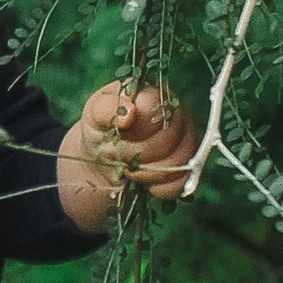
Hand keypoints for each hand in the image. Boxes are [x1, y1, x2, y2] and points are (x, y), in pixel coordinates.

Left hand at [60, 77, 200, 229]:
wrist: (103, 157)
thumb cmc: (101, 128)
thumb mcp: (94, 114)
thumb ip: (107, 108)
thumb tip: (130, 113)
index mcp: (155, 95)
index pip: (159, 110)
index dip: (136, 132)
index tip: (113, 140)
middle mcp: (176, 114)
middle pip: (169, 140)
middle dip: (137, 155)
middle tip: (115, 157)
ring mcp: (186, 140)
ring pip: (180, 161)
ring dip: (148, 173)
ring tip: (128, 169)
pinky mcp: (187, 164)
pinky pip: (185, 180)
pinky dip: (162, 187)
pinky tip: (145, 184)